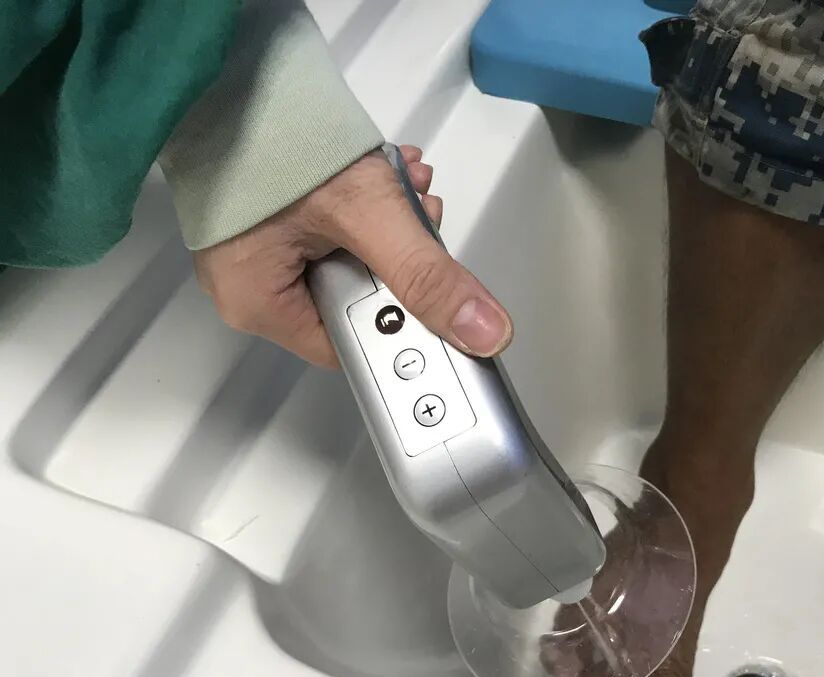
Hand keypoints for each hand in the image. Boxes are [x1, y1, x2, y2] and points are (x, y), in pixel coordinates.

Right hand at [193, 145, 512, 367]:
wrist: (234, 74)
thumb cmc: (270, 139)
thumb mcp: (366, 215)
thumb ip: (426, 276)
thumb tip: (481, 331)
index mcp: (262, 307)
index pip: (355, 347)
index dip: (406, 324)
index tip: (441, 294)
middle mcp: (258, 288)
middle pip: (360, 301)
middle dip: (403, 258)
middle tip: (423, 218)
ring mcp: (264, 251)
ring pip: (355, 260)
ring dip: (393, 225)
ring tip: (408, 184)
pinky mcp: (277, 220)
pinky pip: (337, 231)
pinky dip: (369, 206)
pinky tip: (390, 176)